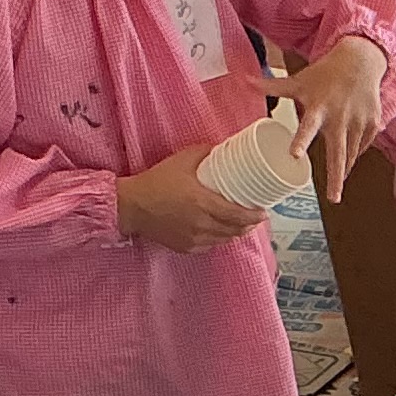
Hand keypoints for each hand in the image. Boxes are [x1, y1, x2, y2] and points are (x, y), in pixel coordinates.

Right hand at [118, 143, 268, 250]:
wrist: (131, 205)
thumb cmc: (155, 182)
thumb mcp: (182, 160)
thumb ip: (205, 153)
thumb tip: (224, 148)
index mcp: (203, 203)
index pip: (238, 215)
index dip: (255, 216)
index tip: (264, 212)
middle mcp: (201, 224)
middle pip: (235, 230)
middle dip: (249, 225)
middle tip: (256, 217)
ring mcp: (193, 239)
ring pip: (224, 240)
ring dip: (235, 233)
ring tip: (242, 225)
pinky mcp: (185, 247)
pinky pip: (209, 246)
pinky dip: (218, 239)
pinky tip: (220, 232)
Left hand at [277, 35, 393, 197]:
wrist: (361, 60)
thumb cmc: (326, 73)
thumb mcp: (299, 81)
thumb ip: (272, 86)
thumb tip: (244, 80)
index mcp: (319, 108)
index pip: (308, 126)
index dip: (301, 140)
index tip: (294, 155)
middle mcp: (340, 117)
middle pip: (338, 152)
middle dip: (336, 176)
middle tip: (333, 198)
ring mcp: (359, 122)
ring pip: (352, 153)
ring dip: (344, 168)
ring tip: (337, 185)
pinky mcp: (373, 123)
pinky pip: (363, 145)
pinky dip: (356, 151)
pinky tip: (350, 153)